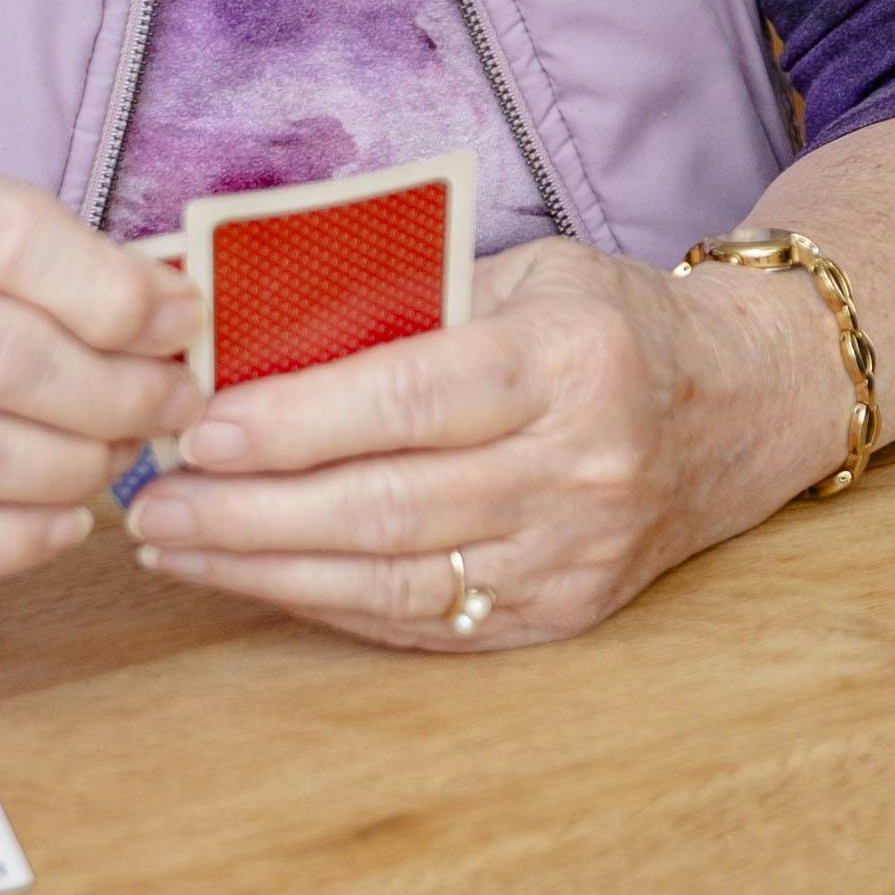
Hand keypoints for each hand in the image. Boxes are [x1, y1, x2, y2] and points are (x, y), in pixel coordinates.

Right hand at [0, 148, 196, 598]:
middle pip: (2, 354)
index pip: (10, 234)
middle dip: (117, 391)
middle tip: (170, 408)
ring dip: (75, 467)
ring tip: (116, 459)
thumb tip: (180, 311)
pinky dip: (12, 543)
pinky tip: (64, 525)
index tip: (181, 324)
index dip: (118, 290)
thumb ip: (49, 258)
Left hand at [118, 238, 811, 650]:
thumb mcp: (520, 274)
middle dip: (252, 509)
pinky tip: (252, 575)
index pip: (413, 397)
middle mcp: (583, 467)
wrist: (738, 408)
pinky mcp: (558, 614)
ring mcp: (574, 555)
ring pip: (395, 577)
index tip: (200, 427)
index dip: (297, 421)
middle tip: (156, 500)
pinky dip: (323, 600)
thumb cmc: (602, 324)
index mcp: (573, 361)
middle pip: (390, 503)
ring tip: (175, 543)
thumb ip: (396, 298)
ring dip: (266, 567)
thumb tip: (231, 320)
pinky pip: (420, 620)